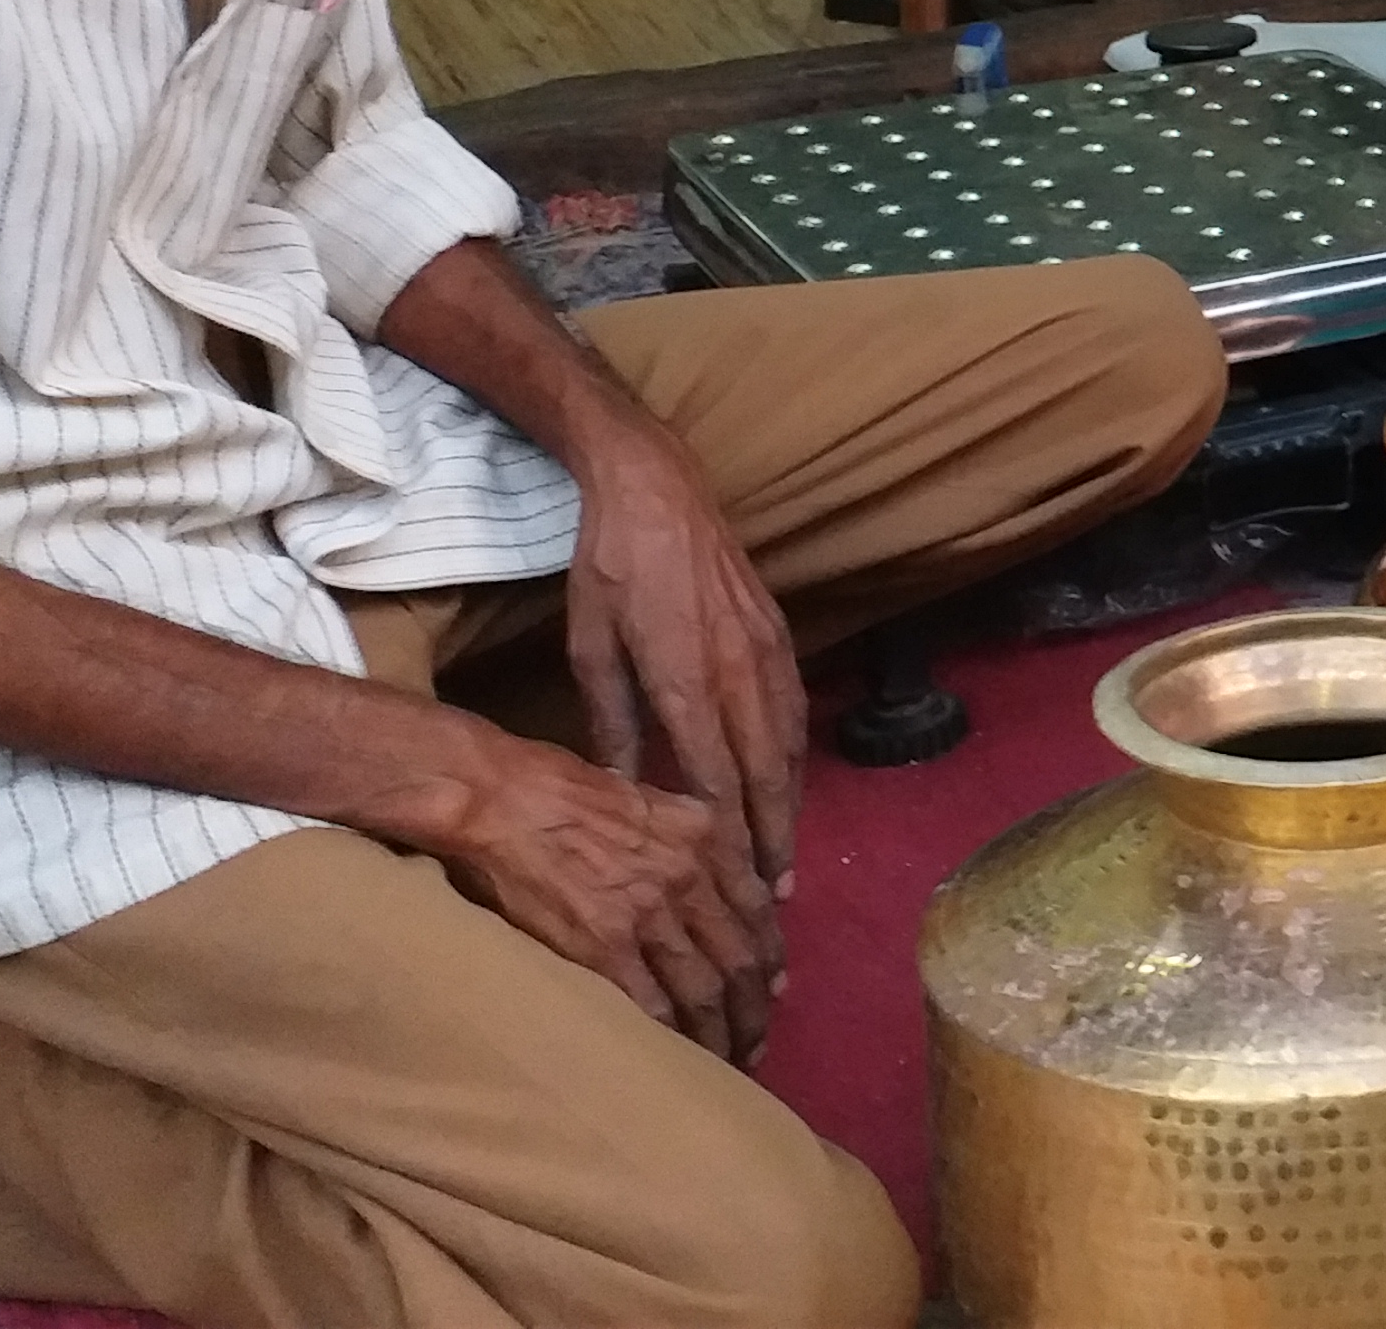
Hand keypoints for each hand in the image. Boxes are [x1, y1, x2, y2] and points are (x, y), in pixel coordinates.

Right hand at [420, 729, 782, 1061]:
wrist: (503, 799)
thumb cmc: (564, 789)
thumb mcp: (651, 797)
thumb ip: (689, 840)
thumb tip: (712, 882)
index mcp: (705, 837)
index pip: (757, 910)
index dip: (770, 957)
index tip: (773, 988)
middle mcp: (688, 879)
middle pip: (740, 960)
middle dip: (753, 1009)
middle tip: (755, 1042)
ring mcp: (648, 917)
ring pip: (704, 991)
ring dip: (721, 1034)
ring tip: (726, 1063)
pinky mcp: (603, 950)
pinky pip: (652, 1009)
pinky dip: (671, 1040)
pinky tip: (676, 1062)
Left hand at [552, 411, 803, 904]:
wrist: (657, 487)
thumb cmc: (609, 569)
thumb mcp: (590, 648)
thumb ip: (612, 723)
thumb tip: (623, 791)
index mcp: (685, 678)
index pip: (717, 778)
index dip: (731, 839)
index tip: (737, 887)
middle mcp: (737, 669)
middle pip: (764, 772)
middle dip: (773, 839)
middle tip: (776, 897)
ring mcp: (765, 649)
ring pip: (788, 744)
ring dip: (790, 804)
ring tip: (786, 855)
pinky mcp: (779, 631)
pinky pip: (794, 707)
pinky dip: (795, 755)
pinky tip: (789, 782)